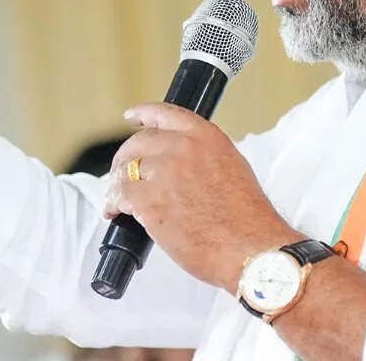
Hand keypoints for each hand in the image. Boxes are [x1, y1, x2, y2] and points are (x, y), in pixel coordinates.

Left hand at [104, 103, 304, 292]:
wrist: (251, 250)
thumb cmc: (248, 221)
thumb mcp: (233, 169)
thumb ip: (203, 157)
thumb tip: (179, 164)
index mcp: (207, 137)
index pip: (165, 114)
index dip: (143, 114)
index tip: (131, 116)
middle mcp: (184, 148)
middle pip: (138, 143)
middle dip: (126, 159)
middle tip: (122, 175)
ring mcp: (165, 172)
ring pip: (125, 169)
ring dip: (117, 185)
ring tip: (117, 200)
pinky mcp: (148, 200)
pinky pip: (119, 195)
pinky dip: (113, 204)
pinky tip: (115, 212)